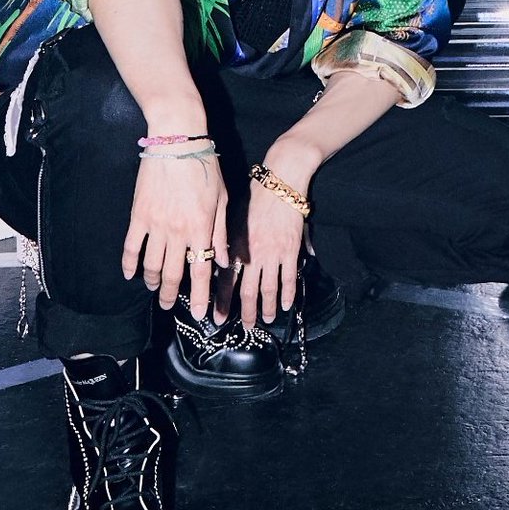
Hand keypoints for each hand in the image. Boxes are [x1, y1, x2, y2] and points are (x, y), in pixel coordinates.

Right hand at [122, 149, 227, 319]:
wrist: (176, 141)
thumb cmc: (205, 166)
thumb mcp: (222, 199)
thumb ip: (221, 232)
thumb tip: (223, 260)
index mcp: (202, 228)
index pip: (202, 271)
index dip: (200, 296)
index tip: (200, 315)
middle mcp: (178, 232)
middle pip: (173, 274)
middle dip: (171, 295)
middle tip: (169, 305)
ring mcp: (156, 224)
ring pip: (151, 265)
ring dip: (152, 281)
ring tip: (154, 288)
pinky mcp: (138, 215)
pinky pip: (131, 246)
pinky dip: (130, 264)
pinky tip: (130, 274)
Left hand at [238, 140, 316, 328]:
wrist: (281, 182)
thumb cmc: (255, 195)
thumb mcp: (234, 217)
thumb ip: (228, 241)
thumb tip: (222, 261)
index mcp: (236, 245)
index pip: (226, 280)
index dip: (222, 301)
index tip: (217, 317)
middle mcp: (253, 253)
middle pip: (248, 290)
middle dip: (245, 312)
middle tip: (245, 327)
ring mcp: (273, 253)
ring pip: (269, 288)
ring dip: (267, 307)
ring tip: (267, 320)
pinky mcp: (291, 250)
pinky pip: (289, 277)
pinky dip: (288, 293)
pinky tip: (287, 304)